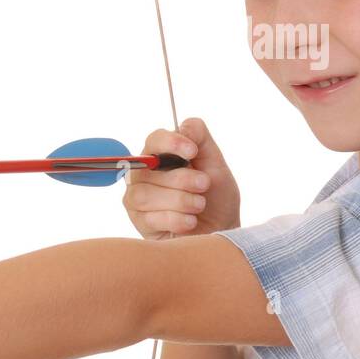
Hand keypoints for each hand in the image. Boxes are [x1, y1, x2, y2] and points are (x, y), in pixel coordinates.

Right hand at [124, 117, 240, 237]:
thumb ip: (201, 139)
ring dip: (180, 200)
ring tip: (199, 205)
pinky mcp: (140, 223)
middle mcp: (145, 174)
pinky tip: (190, 222)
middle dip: (182, 178)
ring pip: (145, 194)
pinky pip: (150, 218)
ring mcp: (138, 199)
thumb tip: (183, 126)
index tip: (192, 151)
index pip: (154, 139)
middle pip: (147, 168)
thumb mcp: (216, 164)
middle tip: (204, 185)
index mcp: (162, 156)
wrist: (221, 232)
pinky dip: (177, 219)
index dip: (171, 142)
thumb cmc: (217, 199)